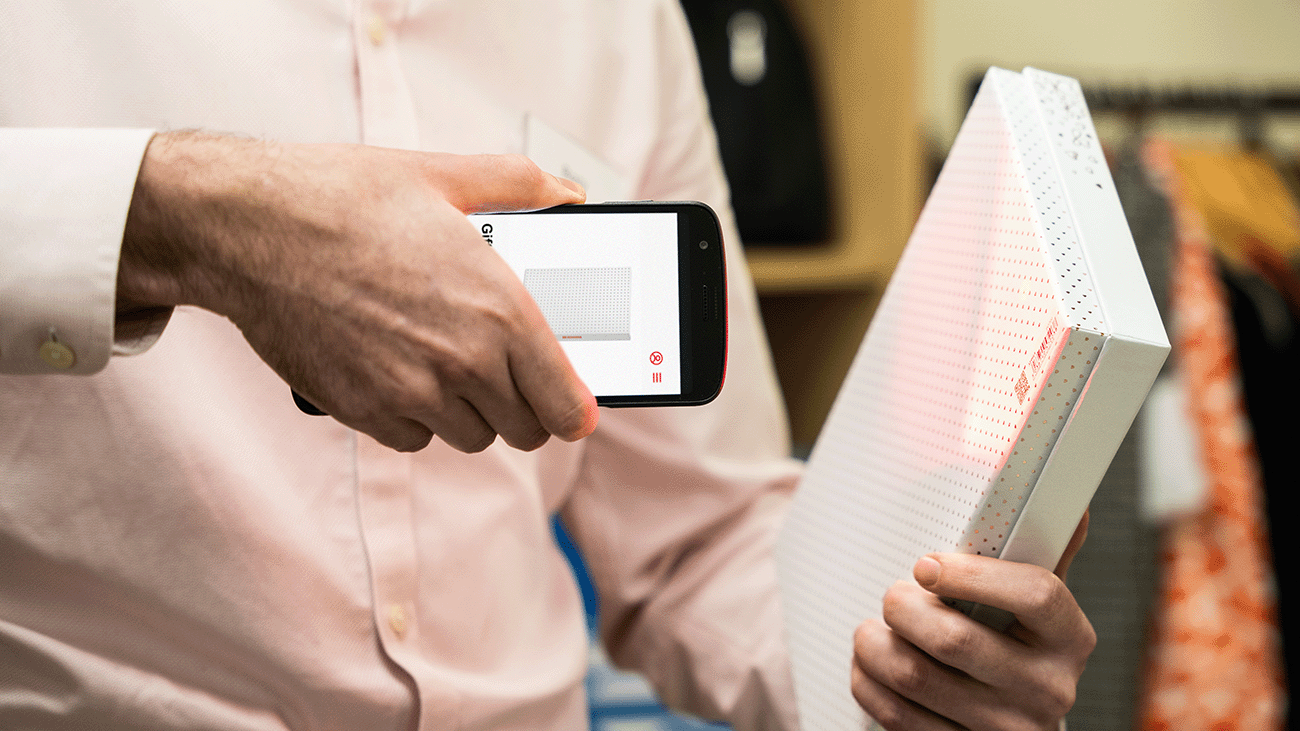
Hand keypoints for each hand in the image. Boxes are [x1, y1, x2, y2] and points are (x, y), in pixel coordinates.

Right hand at [118, 131, 597, 452]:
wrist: (249, 226)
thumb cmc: (344, 197)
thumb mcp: (445, 176)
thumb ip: (522, 186)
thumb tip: (567, 195)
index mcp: (501, 309)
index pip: (567, 405)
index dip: (574, 410)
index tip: (571, 407)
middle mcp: (465, 361)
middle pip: (525, 430)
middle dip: (523, 406)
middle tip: (506, 375)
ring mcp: (412, 393)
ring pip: (471, 437)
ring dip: (469, 412)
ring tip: (448, 364)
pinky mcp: (364, 412)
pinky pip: (415, 440)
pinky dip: (415, 418)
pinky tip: (400, 372)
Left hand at [851, 512, 1093, 729]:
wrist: (1014, 721)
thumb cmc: (1015, 643)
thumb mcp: (1034, 604)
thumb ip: (1043, 554)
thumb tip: (1069, 501)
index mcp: (1070, 637)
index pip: (1036, 593)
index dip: (973, 574)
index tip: (925, 564)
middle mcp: (1048, 689)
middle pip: (956, 640)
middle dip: (904, 609)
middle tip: (892, 596)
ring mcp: (1007, 728)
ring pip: (914, 677)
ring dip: (874, 645)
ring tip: (870, 630)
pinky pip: (897, 715)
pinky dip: (868, 683)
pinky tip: (869, 665)